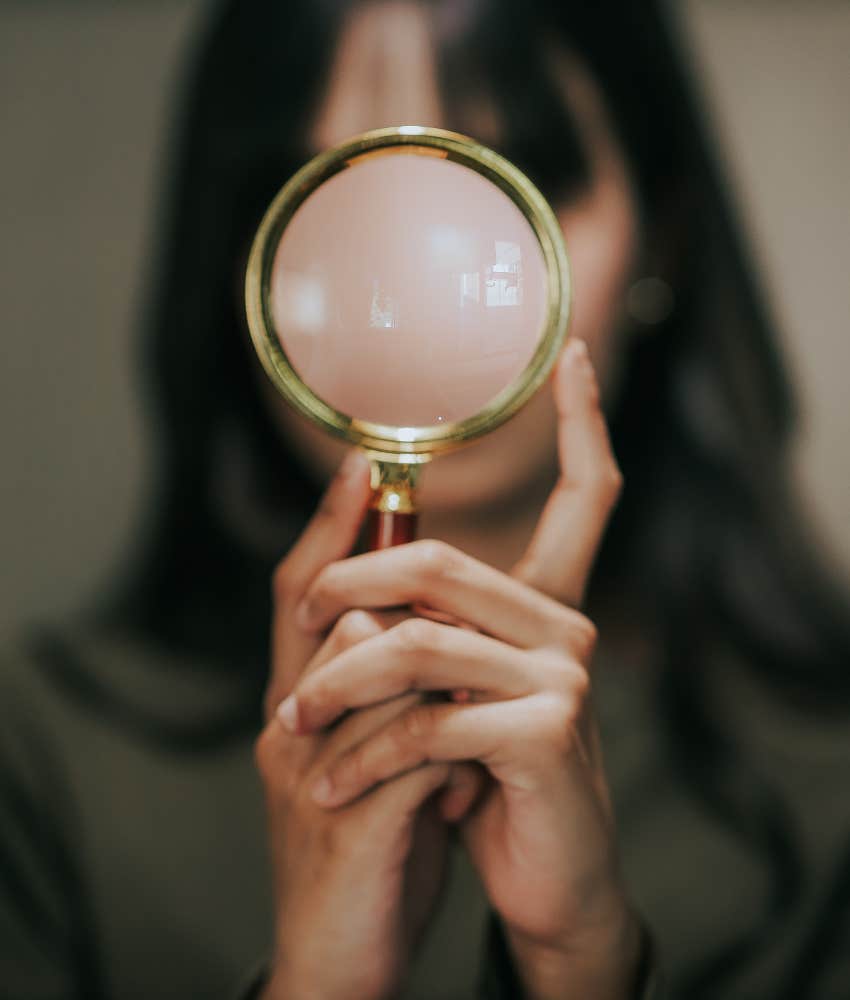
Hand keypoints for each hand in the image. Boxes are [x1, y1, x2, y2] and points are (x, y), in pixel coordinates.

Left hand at [277, 340, 641, 998]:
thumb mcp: (457, 692)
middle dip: (350, 580)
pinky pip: (421, 721)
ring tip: (293, 723)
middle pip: (441, 564)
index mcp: (552, 608)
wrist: (549, 879)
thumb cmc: (491, 777)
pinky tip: (333, 782)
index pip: (588, 497)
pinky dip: (362, 755)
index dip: (585, 422)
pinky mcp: (543, 735)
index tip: (572, 355)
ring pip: (415, 641)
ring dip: (334, 683)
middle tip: (304, 611)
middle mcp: (569, 629)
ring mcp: (563, 679)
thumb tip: (354, 568)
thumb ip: (433, 627)